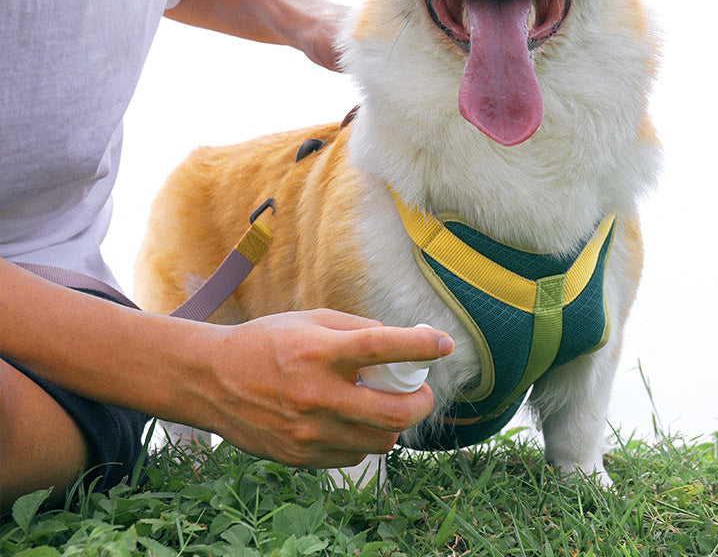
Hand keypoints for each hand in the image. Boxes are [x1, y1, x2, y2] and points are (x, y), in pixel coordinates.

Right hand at [195, 309, 453, 467]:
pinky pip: (354, 456)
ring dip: (393, 423)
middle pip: (395, 413)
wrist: (212, 381)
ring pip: (381, 441)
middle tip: (421, 391)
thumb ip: (356, 329)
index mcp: (320, 353)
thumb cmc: (266, 342)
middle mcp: (317, 396)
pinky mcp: (302, 457)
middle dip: (421, 402)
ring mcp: (310, 433)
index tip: (444, 344)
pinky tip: (349, 420)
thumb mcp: (310, 320)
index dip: (420, 346)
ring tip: (380, 404)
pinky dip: (363, 439)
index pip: (382, 348)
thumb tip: (399, 342)